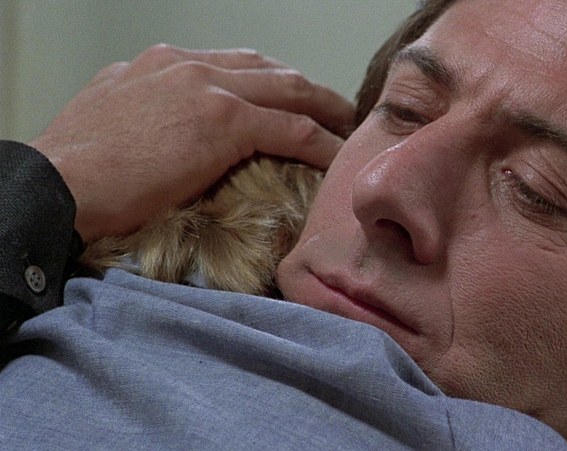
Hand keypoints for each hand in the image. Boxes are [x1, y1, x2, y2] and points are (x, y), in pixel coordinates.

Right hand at [30, 44, 354, 241]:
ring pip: (289, 91)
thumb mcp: (110, 112)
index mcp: (164, 64)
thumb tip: (164, 118)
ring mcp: (209, 90)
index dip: (270, 81)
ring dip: (325, 109)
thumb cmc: (75, 163)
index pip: (235, 64)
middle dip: (308, 88)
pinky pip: (292, 129)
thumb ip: (146, 104)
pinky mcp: (223, 122)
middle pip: (270, 69)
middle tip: (334, 108)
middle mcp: (190, 67)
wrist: (56, 181)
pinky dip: (321, 142)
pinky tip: (338, 155)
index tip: (291, 98)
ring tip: (347, 127)